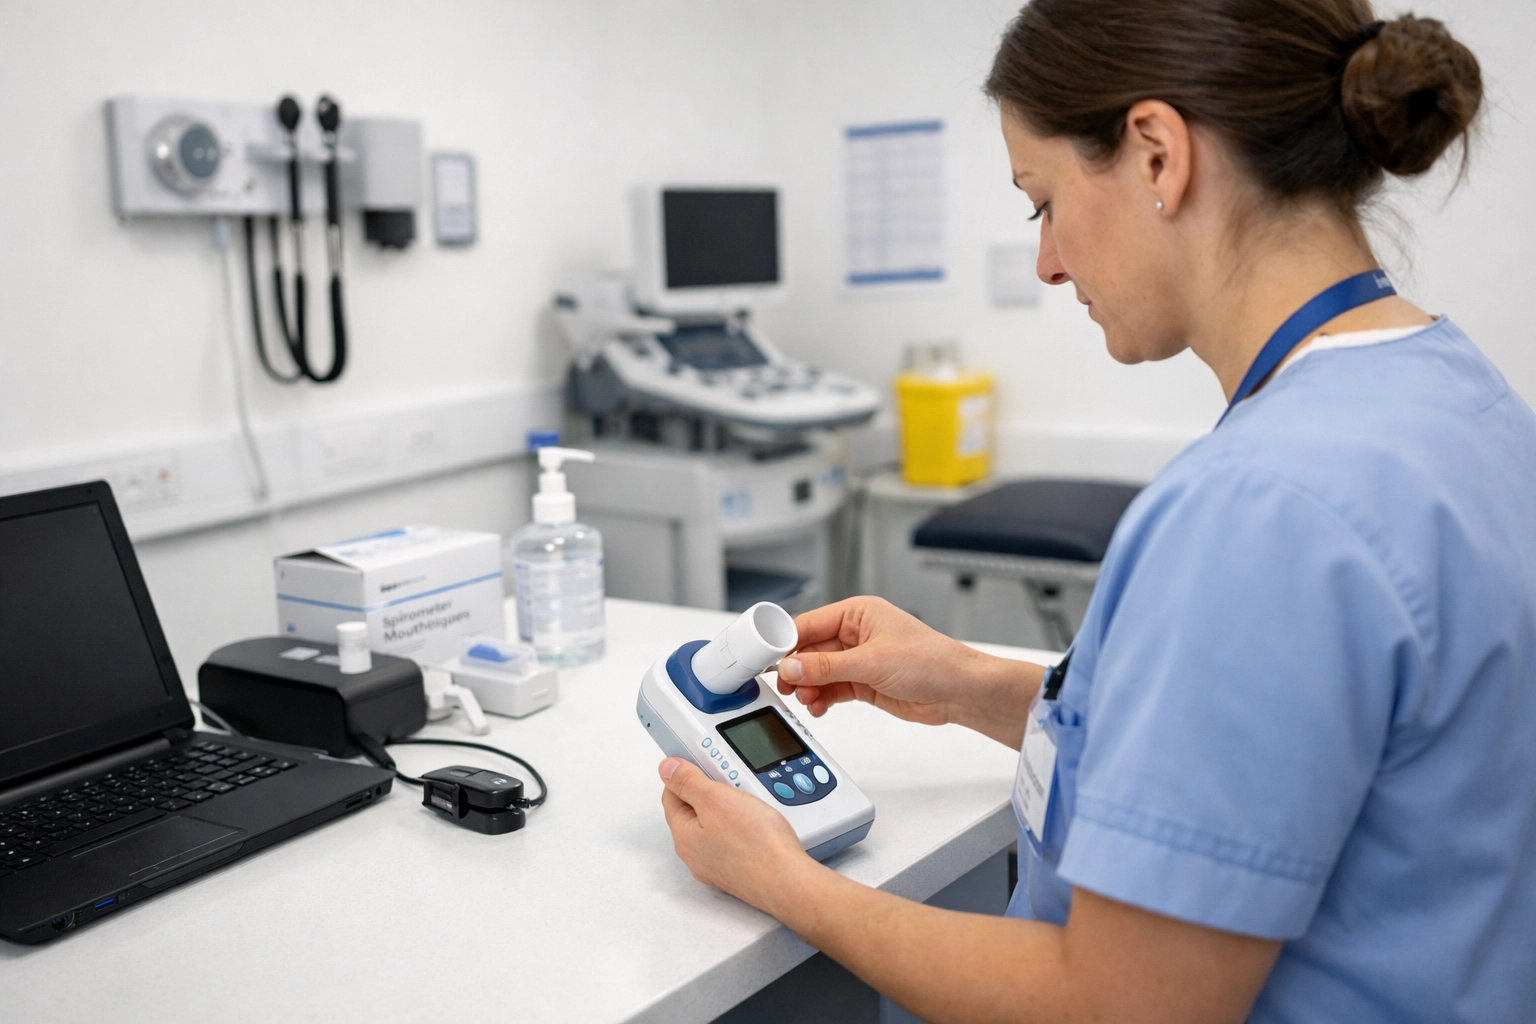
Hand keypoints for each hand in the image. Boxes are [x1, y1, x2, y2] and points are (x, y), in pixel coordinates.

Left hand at [659, 758, 813, 913]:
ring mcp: (718, 866)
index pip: (671, 796)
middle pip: (694, 813)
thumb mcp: (715, 799)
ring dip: (729, 810)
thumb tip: (667, 769)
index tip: (701, 765)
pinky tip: (758, 824)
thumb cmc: (756, 845)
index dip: (684, 776)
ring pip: (716, 827)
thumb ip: (688, 782)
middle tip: (731, 783)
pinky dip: (743, 828)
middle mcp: (696, 856)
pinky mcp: (739, 871)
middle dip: (710, 793)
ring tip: (749, 802)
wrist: (788, 881)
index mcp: (683, 836)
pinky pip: (733, 842)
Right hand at [776, 596, 1042, 746]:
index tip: (766, 658)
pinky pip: (832, 688)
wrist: (960, 692)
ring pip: (818, 672)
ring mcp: (859, 660)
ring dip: (808, 686)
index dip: (786, 641)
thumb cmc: (932, 662)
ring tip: (805, 699)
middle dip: (796, 669)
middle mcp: (856, 633)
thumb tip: (792, 666)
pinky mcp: (864, 683)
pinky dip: (822, 698)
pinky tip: (818, 706)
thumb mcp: (872, 662)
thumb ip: (827, 667)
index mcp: (857, 613)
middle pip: (810, 650)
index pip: (809, 624)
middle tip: (784, 685)